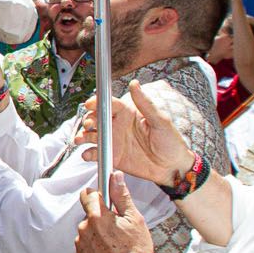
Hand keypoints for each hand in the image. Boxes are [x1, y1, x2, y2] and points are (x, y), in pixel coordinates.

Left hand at [76, 173, 160, 252]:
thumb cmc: (136, 251)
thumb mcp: (134, 219)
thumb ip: (121, 196)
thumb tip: (116, 177)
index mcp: (97, 216)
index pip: (88, 195)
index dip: (99, 196)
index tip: (105, 200)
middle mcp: (85, 228)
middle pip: (89, 213)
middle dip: (101, 217)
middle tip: (117, 227)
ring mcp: (80, 243)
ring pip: (87, 229)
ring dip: (97, 232)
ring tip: (114, 243)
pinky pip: (85, 244)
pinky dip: (94, 245)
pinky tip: (108, 251)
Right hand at [77, 80, 193, 186]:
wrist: (173, 168)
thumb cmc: (171, 142)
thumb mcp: (161, 121)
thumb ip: (146, 104)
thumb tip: (135, 84)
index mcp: (128, 114)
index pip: (108, 104)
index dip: (97, 102)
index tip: (90, 104)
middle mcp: (117, 126)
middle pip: (95, 118)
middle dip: (87, 120)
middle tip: (89, 125)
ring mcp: (113, 141)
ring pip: (90, 135)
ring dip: (82, 136)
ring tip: (80, 139)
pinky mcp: (112, 156)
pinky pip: (95, 153)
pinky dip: (88, 153)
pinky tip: (88, 154)